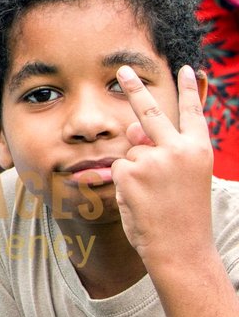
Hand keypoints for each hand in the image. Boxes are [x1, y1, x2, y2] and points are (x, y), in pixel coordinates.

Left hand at [111, 65, 212, 262]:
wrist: (180, 248)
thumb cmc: (181, 216)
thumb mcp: (179, 178)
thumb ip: (159, 150)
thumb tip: (132, 128)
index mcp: (199, 150)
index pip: (192, 113)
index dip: (188, 90)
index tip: (185, 69)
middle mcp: (178, 149)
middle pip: (150, 113)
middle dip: (135, 88)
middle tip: (122, 70)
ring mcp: (153, 159)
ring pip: (130, 152)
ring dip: (134, 172)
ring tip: (152, 197)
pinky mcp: (130, 172)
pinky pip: (118, 169)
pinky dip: (123, 185)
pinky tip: (140, 201)